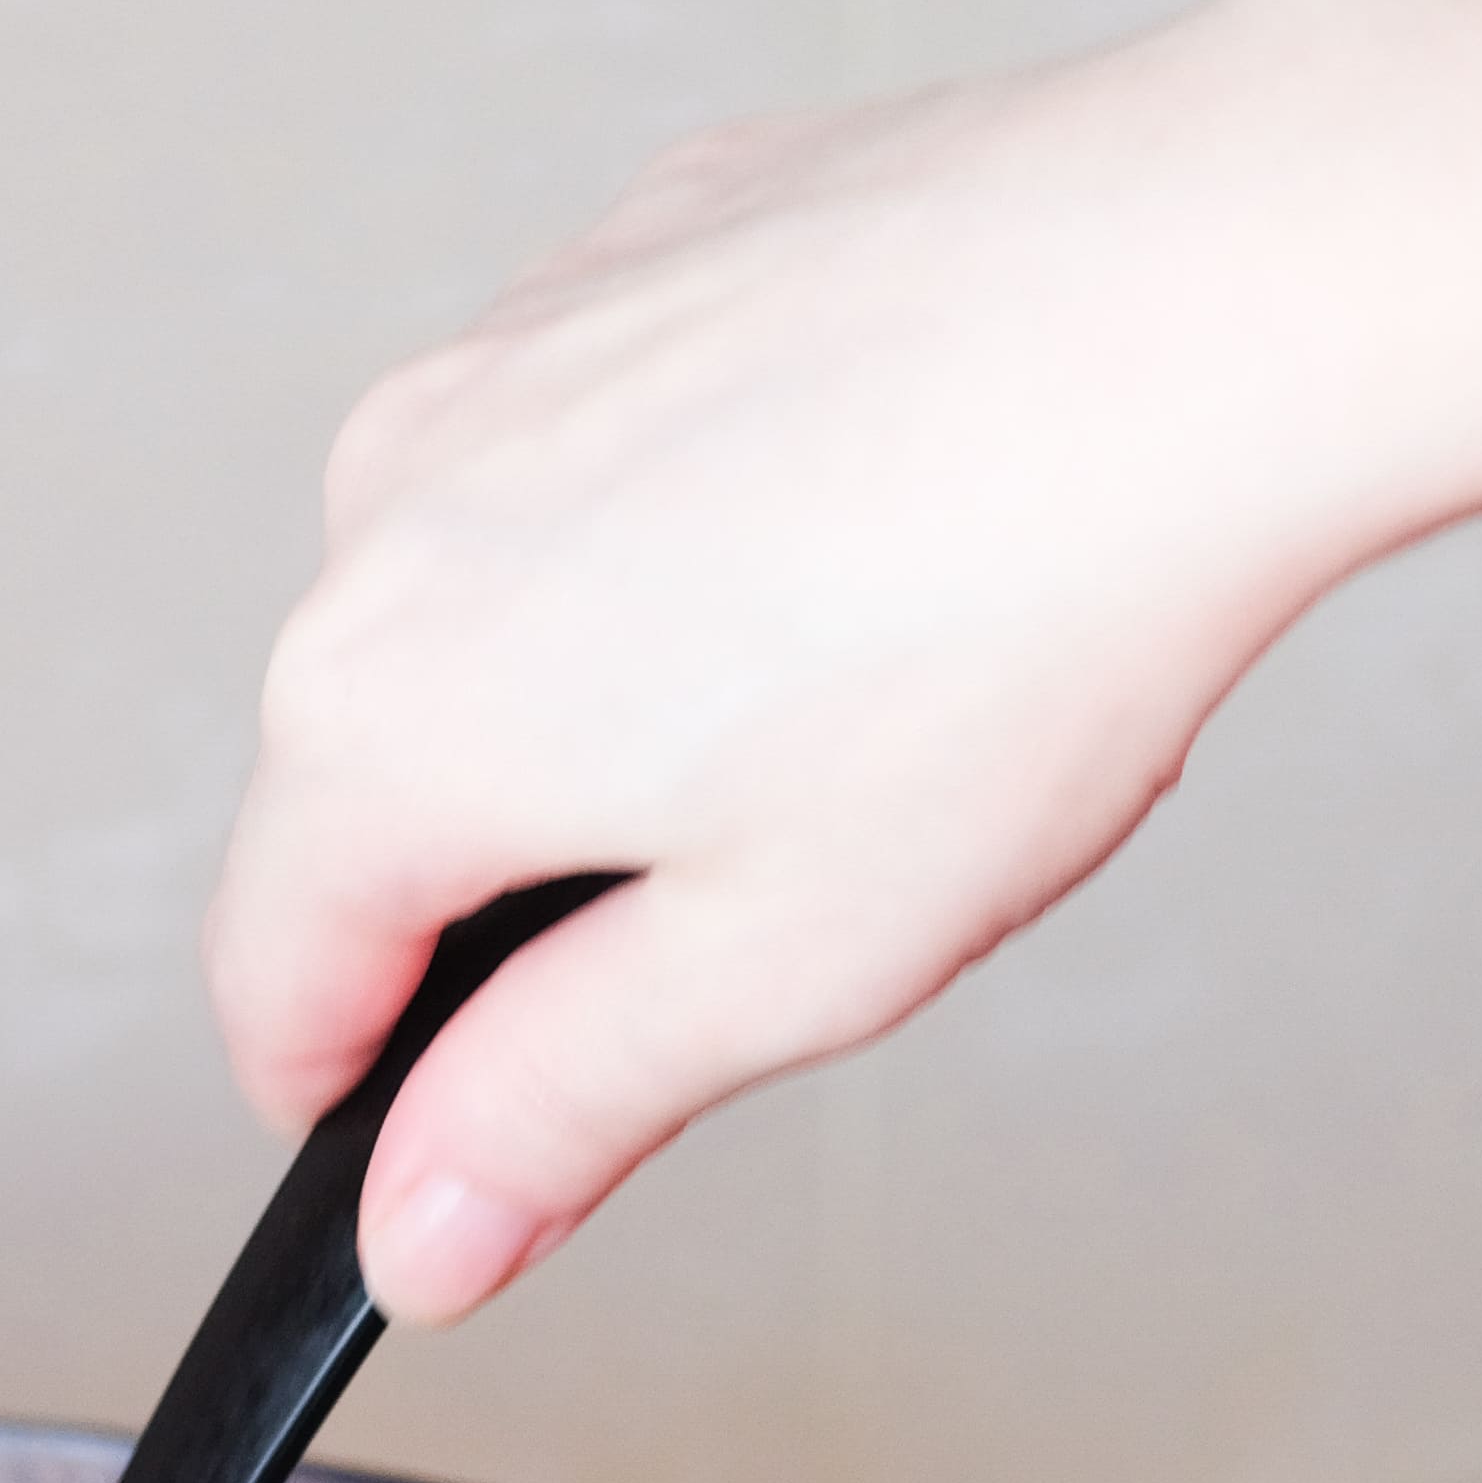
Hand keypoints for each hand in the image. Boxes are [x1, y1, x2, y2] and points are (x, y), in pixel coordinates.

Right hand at [208, 0, 1481, 1319]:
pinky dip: (697, 525)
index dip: (369, 1105)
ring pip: (494, 607)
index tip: (489, 1143)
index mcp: (381, 715)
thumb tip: (418, 1233)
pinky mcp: (628, 249)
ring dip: (618, 693)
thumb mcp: (781, 961)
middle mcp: (385, 505)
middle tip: (783, 891)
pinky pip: (604, 452)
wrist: (1209, 296)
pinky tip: (878, 534)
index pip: (273, 982)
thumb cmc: (1022, 618)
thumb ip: (552, 1110)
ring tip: (859, 692)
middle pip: (377, 786)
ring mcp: (501, 351)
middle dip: (530, 881)